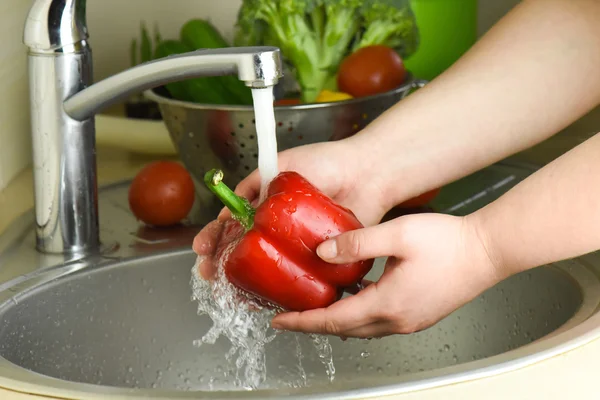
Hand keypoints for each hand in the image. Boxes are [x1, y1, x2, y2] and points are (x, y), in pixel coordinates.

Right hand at [193, 140, 390, 279]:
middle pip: (243, 248)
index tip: (203, 247)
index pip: (233, 223)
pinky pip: (293, 278)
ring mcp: (296, 245)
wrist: (367, 174)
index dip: (215, 236)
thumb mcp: (282, 164)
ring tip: (227, 287)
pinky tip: (258, 297)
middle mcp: (279, 227)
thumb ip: (254, 181)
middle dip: (220, 261)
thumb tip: (231, 202)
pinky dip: (274, 289)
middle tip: (208, 271)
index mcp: (267, 205)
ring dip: (242, 280)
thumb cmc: (328, 163)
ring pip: (264, 267)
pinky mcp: (317, 259)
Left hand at [270, 213, 501, 337]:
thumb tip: (323, 252)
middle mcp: (398, 320)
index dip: (302, 321)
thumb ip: (356, 243)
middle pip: (344, 330)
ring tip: (315, 308)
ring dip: (335, 322)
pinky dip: (357, 316)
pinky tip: (352, 299)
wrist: (489, 251)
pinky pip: (378, 322)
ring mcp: (410, 321)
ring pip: (362, 329)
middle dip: (313, 325)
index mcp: (387, 304)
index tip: (279, 320)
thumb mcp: (397, 235)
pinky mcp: (419, 314)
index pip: (332, 320)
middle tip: (289, 317)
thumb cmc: (450, 243)